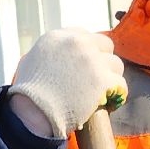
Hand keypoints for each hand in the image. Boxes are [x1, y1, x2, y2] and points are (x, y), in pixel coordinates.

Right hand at [9, 28, 126, 136]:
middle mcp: (76, 43)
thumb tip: (58, 57)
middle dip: (103, 61)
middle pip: (106, 45)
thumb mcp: (31, 61)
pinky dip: (117, 95)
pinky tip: (109, 103)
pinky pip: (121, 84)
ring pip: (116, 64)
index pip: (85, 35)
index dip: (89, 51)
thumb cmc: (28, 93)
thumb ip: (49, 53)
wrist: (34, 113)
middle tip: (98, 78)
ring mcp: (91, 60)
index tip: (87, 66)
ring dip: (111, 78)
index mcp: (58, 37)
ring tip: (103, 92)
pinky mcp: (101, 79)